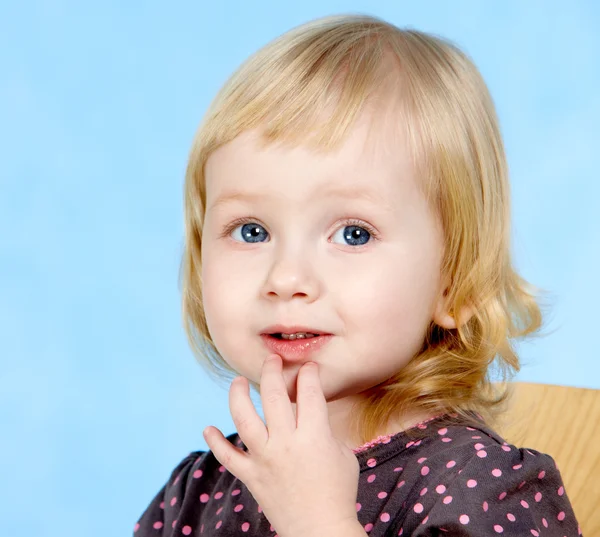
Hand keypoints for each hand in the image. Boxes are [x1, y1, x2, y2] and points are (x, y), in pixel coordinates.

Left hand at [203, 354, 360, 536]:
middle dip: (271, 371)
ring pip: (244, 419)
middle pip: (273, 395)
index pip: (309, 391)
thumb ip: (325, 429)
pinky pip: (228, 457)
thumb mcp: (343, 453)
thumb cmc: (339, 491)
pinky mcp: (252, 476)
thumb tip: (311, 413)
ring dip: (237, 395)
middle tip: (272, 360)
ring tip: (237, 381)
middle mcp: (286, 443)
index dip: (308, 373)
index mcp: (314, 435)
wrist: (321, 530)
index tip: (307, 367)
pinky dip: (216, 442)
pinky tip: (209, 428)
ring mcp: (265, 459)